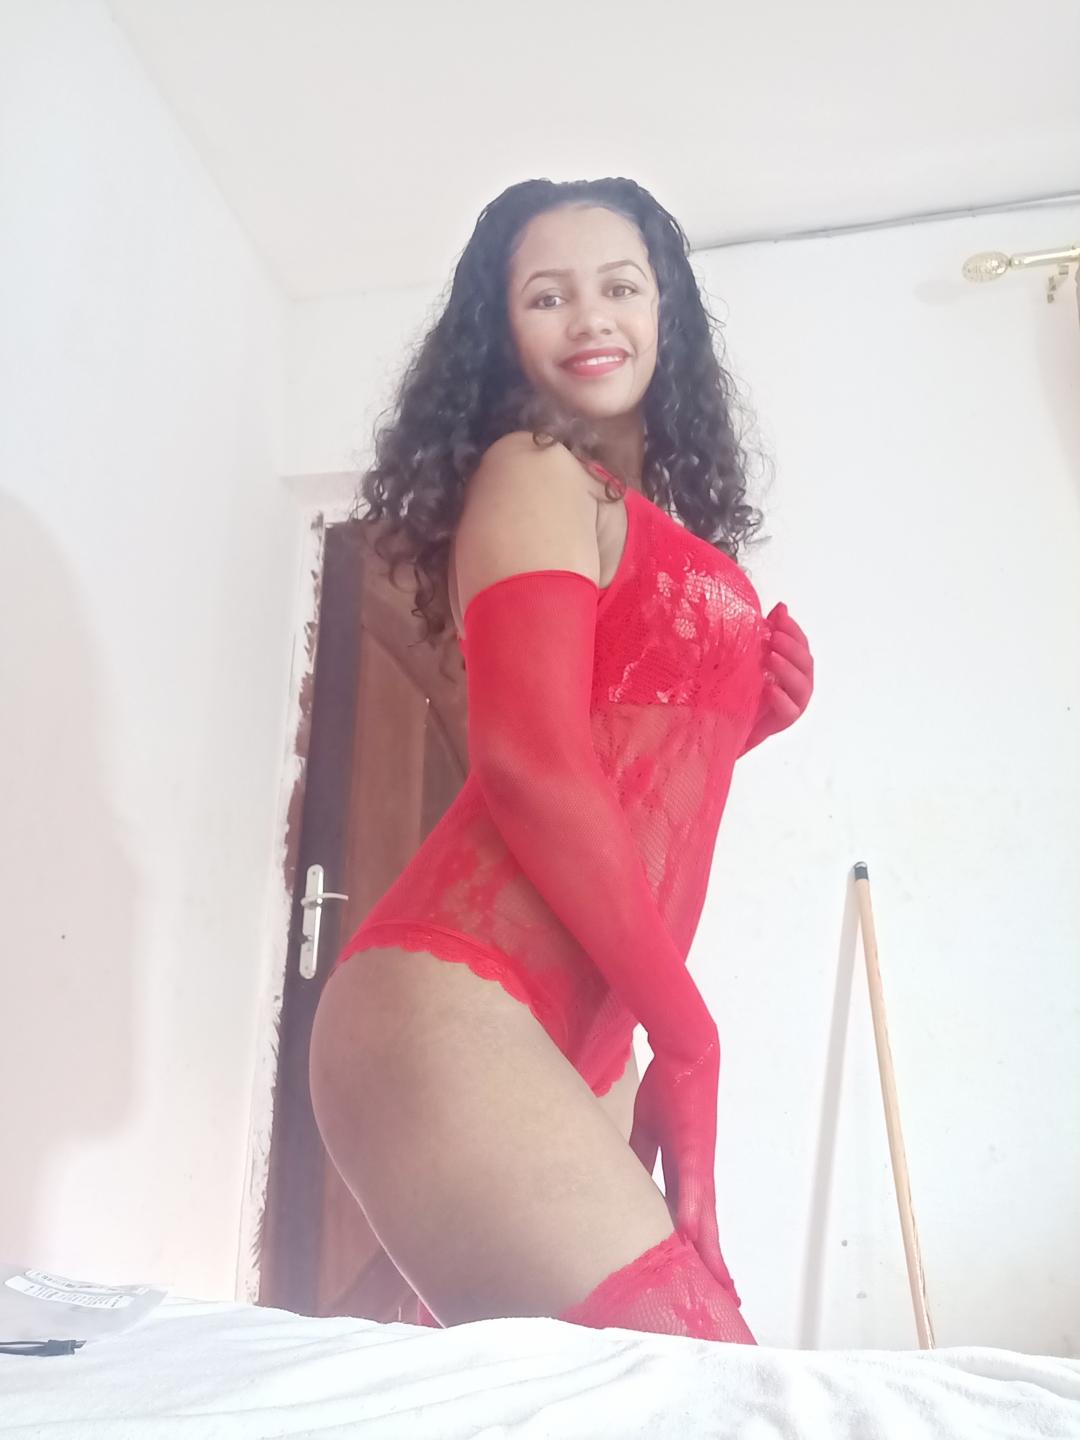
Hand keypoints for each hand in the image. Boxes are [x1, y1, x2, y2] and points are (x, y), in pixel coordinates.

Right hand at [629, 1041, 738, 1298]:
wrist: (685, 1052)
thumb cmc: (669, 1086)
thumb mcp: (648, 1127)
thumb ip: (642, 1155)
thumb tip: (629, 1178)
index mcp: (685, 1167)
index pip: (692, 1218)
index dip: (697, 1248)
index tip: (704, 1278)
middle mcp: (697, 1170)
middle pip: (706, 1225)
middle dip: (712, 1262)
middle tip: (721, 1298)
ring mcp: (698, 1160)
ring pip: (705, 1214)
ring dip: (710, 1249)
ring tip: (715, 1283)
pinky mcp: (693, 1145)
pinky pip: (692, 1183)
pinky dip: (693, 1209)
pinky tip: (693, 1234)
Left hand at [740, 602, 813, 754]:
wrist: (725, 723)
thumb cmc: (741, 687)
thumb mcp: (749, 657)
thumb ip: (765, 634)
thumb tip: (781, 606)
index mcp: (794, 667)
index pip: (801, 645)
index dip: (793, 629)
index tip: (779, 615)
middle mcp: (798, 685)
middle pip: (805, 663)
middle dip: (791, 647)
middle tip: (773, 636)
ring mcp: (793, 704)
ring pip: (801, 686)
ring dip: (788, 669)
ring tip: (771, 657)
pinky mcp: (782, 722)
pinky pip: (789, 711)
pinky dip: (781, 699)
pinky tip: (769, 688)